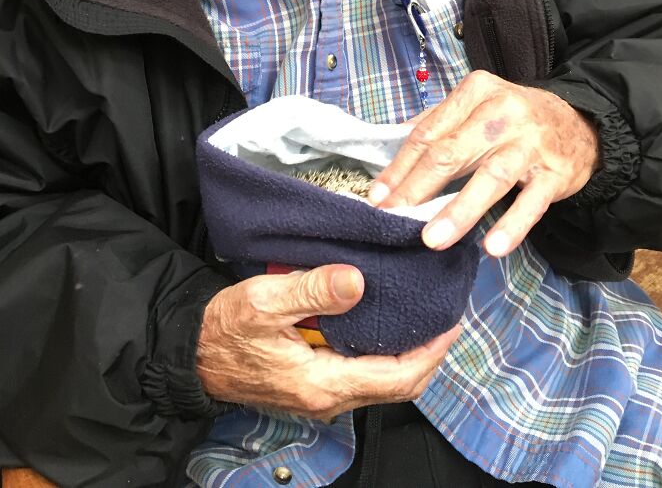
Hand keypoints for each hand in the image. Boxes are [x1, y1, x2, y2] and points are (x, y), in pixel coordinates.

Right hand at [196, 264, 460, 418]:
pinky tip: (386, 325)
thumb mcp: (264, 301)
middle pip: (399, 386)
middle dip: (428, 354)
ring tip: (423, 318)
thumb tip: (357, 281)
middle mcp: (329, 398)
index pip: (397, 376)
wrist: (191, 353)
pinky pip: (364, 376)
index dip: (431, 351)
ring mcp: (321, 395)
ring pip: (383, 383)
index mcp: (322, 383)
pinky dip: (385, 355)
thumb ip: (312, 291)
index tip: (451, 321)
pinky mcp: (314, 386)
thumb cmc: (224, 329)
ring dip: (409, 355)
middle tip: (446, 318)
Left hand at [367, 70, 598, 257]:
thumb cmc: (514, 119)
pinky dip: (512, 224)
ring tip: (433, 239)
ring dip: (460, 211)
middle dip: (418, 188)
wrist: (582, 123)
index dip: (400, 166)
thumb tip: (389, 145)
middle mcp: (504, 111)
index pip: (429, 132)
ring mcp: (531, 142)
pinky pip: (531, 202)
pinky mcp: (555, 172)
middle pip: (452, 152)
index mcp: (477, 91)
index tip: (378, 196)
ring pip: (490, 177)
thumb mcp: (477, 106)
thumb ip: (436, 123)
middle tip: (393, 216)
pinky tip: (493, 246)